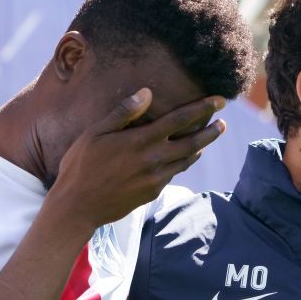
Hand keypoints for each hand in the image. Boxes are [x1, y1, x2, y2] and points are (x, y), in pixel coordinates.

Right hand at [49, 88, 224, 228]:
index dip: (202, 108)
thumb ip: (123, 112)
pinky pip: (173, 174)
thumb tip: (147, 93)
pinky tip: (184, 159)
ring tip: (208, 138)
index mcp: (141, 140)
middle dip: (211, 131)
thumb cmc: (81, 166)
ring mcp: (155, 178)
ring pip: (186, 160)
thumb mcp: (95, 133)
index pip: (180, 119)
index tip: (218, 100)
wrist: (78, 206)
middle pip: (192, 142)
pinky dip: (183, 164)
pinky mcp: (152, 192)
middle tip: (222, 122)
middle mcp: (153, 159)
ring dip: (200, 148)